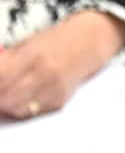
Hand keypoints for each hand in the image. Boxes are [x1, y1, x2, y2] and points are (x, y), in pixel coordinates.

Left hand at [0, 12, 124, 118]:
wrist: (88, 43)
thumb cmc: (55, 41)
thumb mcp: (27, 44)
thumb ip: (6, 59)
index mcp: (32, 55)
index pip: (1, 77)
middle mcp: (44, 73)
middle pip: (6, 97)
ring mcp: (54, 88)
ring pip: (19, 109)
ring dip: (7, 106)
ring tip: (5, 99)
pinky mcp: (60, 99)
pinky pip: (34, 111)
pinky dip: (23, 108)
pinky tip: (20, 100)